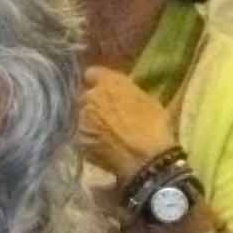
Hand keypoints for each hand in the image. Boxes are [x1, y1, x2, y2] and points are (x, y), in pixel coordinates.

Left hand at [80, 69, 179, 188]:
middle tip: (106, 114)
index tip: (105, 90)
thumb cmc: (154, 126)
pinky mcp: (78, 140)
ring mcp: (81, 119)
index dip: (98, 82)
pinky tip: (100, 146)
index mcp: (108, 83)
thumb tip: (118, 91)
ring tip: (104, 133)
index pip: (92, 73)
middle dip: (93, 102)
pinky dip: (88, 138)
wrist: (146, 159)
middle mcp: (89, 97)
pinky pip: (81, 135)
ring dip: (89, 121)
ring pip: (80, 116)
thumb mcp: (147, 100)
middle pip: (85, 96)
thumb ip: (126, 91)